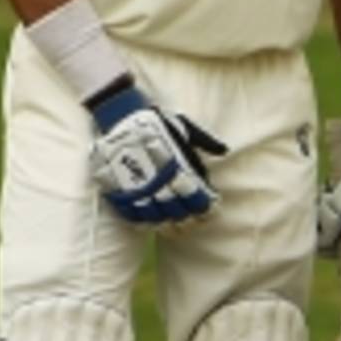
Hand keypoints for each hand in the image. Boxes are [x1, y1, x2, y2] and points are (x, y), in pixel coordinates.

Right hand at [87, 82, 225, 228]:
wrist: (120, 114)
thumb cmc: (155, 121)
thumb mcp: (184, 126)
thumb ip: (204, 141)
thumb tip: (224, 150)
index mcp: (174, 165)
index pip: (193, 196)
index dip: (202, 208)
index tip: (209, 211)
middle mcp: (156, 179)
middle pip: (174, 210)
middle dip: (185, 219)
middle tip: (191, 222)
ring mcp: (135, 186)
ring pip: (152, 216)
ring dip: (164, 224)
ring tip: (172, 226)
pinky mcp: (116, 188)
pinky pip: (128, 213)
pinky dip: (139, 221)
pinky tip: (148, 223)